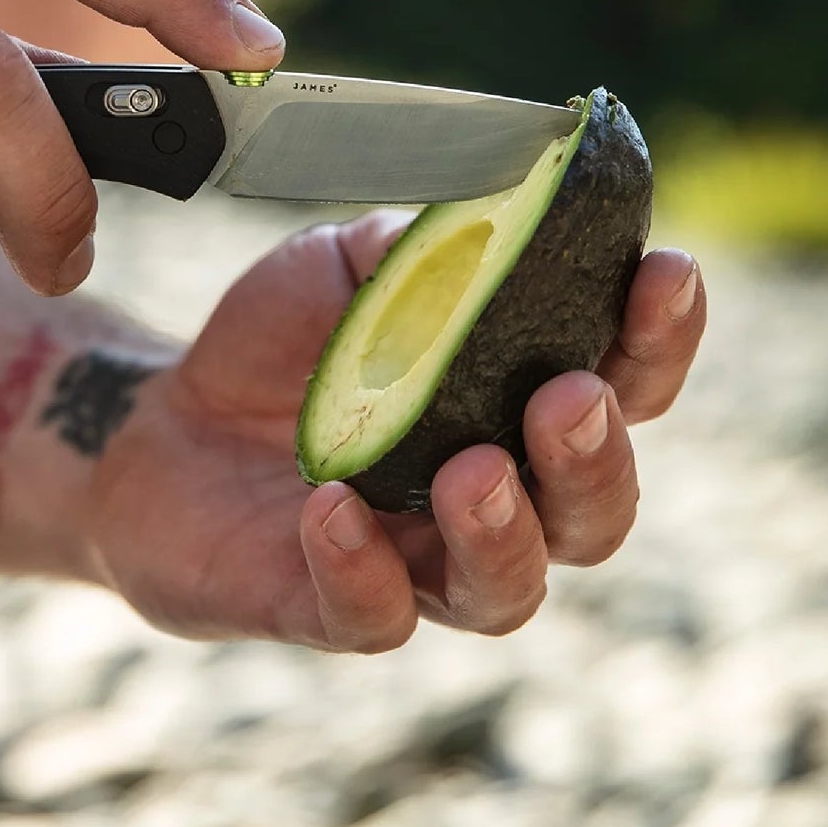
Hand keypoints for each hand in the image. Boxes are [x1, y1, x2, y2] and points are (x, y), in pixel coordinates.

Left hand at [85, 212, 704, 650]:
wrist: (162, 421)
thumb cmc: (278, 343)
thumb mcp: (341, 266)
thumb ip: (419, 248)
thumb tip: (489, 211)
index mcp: (511, 403)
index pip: (621, 383)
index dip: (658, 337)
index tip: (665, 271)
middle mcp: (491, 496)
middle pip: (594, 511)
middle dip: (597, 457)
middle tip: (568, 397)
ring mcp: (416, 562)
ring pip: (506, 589)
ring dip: (505, 532)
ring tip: (475, 471)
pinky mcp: (332, 604)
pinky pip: (371, 615)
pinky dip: (363, 568)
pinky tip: (333, 508)